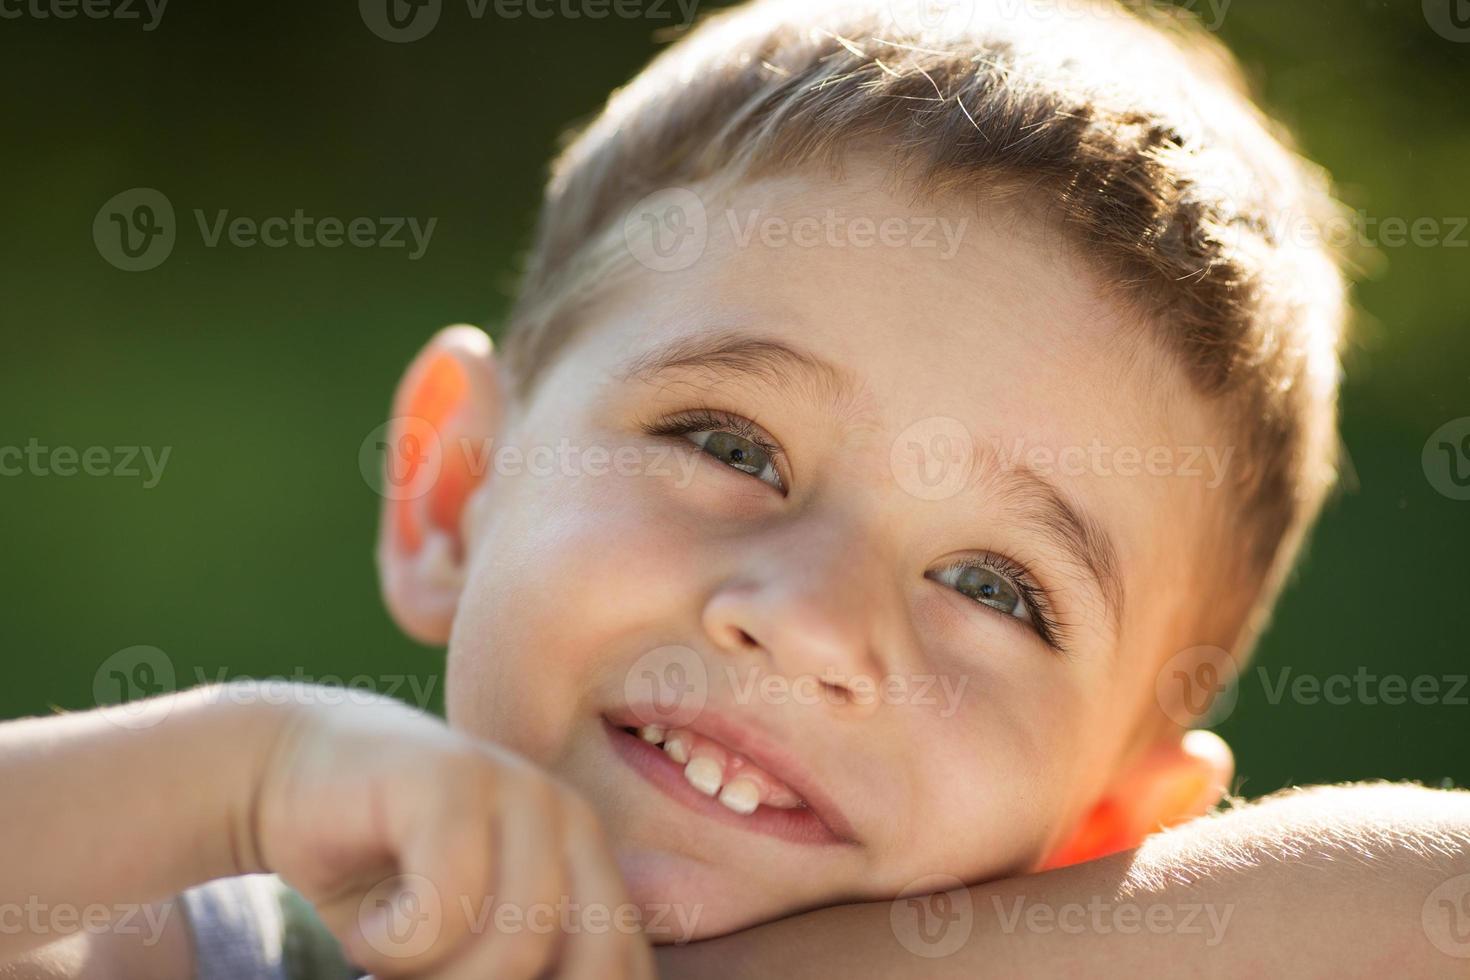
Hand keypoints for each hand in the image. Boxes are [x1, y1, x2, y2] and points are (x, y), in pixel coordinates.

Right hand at [248, 688, 653, 978]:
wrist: (289, 778)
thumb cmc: (385, 881)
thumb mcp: (469, 945)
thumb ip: (522, 967)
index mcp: (592, 863)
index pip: (623, 966)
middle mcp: (573, 820)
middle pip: (590, 964)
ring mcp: (519, 789)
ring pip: (518, 945)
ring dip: (437, 978)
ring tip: (395, 953)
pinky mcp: (452, 776)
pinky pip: (445, 909)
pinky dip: (394, 946)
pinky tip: (369, 928)